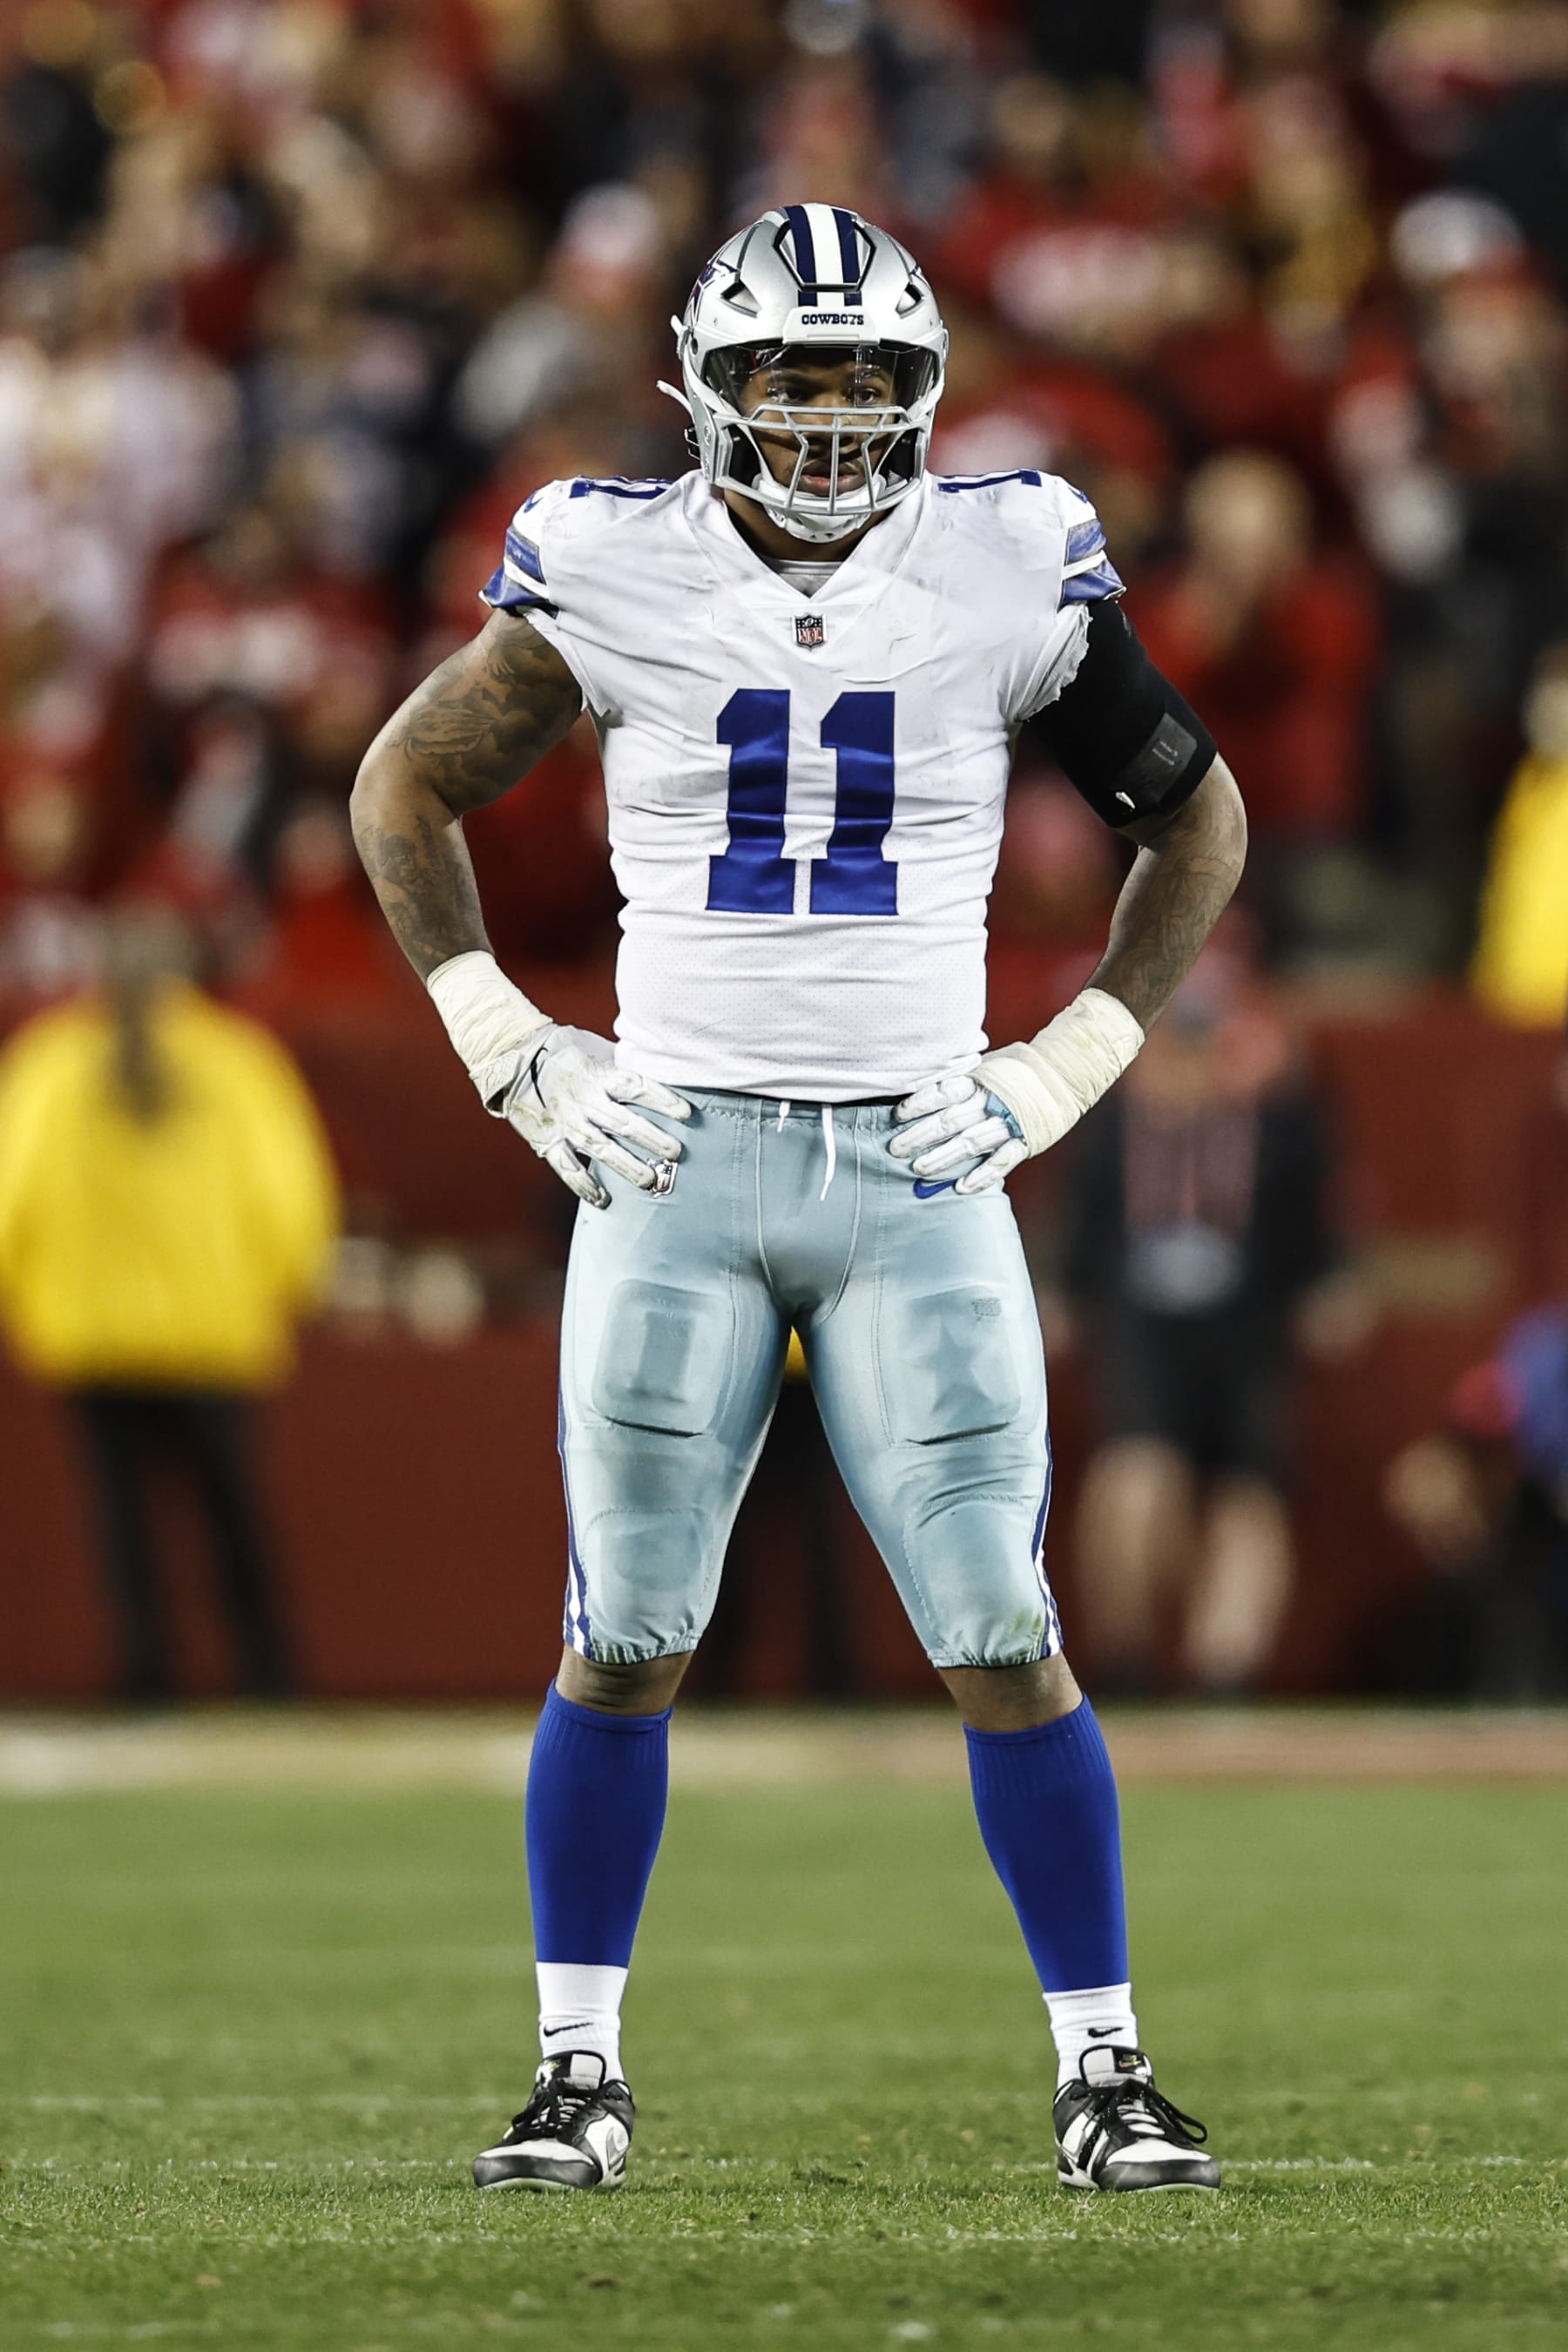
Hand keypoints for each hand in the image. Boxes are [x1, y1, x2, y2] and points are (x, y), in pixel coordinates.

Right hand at [489, 1026, 690, 1208]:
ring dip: (626, 1166)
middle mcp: (584, 1100)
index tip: (686, 1113)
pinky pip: (566, 1167)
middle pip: (623, 1122)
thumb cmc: (563, 1051)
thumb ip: (622, 1064)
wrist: (514, 1058)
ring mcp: (566, 1123)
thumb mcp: (595, 1048)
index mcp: (598, 1074)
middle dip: (652, 1139)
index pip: (637, 1087)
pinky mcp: (547, 1140)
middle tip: (675, 1153)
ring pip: (600, 1148)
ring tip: (651, 1180)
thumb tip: (660, 1068)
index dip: (662, 1100)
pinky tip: (603, 1200)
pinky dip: (583, 1185)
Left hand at [888, 1071, 1027, 1195]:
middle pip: (949, 1120)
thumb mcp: (987, 1066)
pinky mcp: (1025, 1141)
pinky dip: (981, 1176)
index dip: (919, 1104)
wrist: (1063, 1072)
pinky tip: (961, 1187)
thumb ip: (962, 1080)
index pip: (943, 1091)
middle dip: (920, 1136)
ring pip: (970, 1143)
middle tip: (896, 1149)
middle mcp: (991, 1101)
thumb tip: (923, 1092)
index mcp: (979, 1079)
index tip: (898, 1116)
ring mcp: (1009, 1122)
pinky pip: (1001, 1162)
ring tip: (919, 1169)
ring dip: (943, 1158)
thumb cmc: (1017, 1070)